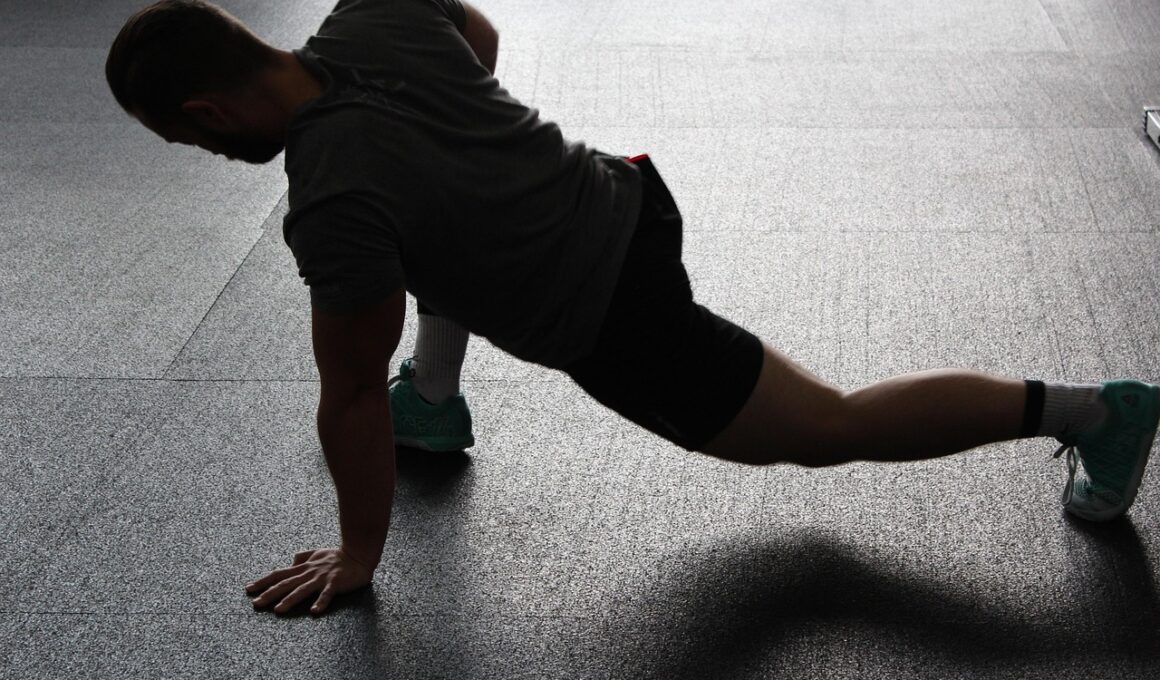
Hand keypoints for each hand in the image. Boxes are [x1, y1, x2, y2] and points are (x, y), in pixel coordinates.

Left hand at [245, 548, 373, 615]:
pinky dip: (320, 602)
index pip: (279, 574)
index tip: (248, 589)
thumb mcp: (317, 552)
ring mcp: (322, 578)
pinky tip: (314, 612)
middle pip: (286, 584)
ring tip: (278, 610)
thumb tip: (291, 560)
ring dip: (290, 600)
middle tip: (255, 604)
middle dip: (269, 594)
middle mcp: (309, 573)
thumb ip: (303, 556)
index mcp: (304, 567)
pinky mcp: (335, 583)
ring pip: (302, 590)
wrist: (359, 554)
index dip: (263, 581)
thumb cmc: (338, 555)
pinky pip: (327, 594)